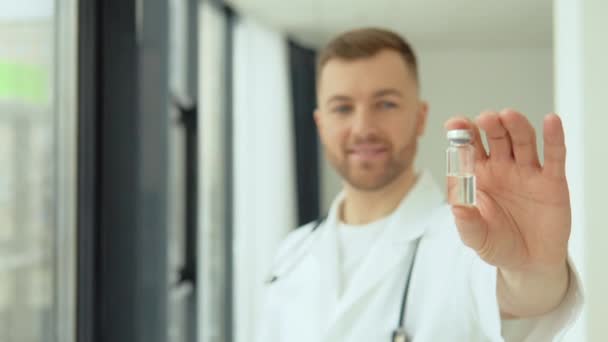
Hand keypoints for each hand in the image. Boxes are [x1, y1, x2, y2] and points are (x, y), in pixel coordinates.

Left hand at [445, 109, 570, 316]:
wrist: (529, 263)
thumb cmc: (498, 244)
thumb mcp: (476, 237)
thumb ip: (466, 223)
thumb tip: (456, 207)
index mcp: (478, 175)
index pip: (468, 147)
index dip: (461, 133)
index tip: (454, 124)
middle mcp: (501, 168)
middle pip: (495, 137)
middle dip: (490, 124)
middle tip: (485, 119)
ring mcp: (526, 172)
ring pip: (522, 141)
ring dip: (516, 126)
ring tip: (508, 116)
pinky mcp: (551, 181)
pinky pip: (554, 156)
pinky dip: (554, 137)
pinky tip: (552, 121)